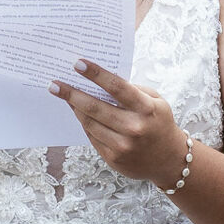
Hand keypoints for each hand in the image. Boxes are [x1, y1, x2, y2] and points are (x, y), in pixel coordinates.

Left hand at [50, 61, 185, 187]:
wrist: (169, 160)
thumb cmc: (159, 122)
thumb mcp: (155, 101)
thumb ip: (131, 90)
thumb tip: (100, 80)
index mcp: (146, 109)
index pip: (117, 87)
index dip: (96, 74)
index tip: (78, 63)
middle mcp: (134, 128)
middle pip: (95, 107)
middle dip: (71, 93)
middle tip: (54, 84)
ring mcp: (122, 145)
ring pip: (89, 122)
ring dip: (73, 107)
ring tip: (62, 94)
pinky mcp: (113, 158)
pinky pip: (92, 136)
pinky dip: (83, 122)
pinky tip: (77, 112)